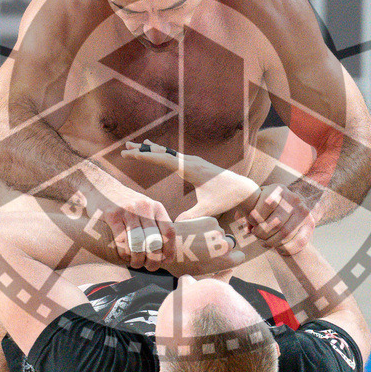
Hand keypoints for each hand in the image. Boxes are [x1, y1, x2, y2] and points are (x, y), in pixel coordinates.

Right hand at [71, 182, 175, 271]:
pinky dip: (124, 254)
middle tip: (150, 267)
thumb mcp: (144, 208)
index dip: (169, 250)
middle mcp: (144, 207)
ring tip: (136, 264)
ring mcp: (128, 210)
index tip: (166, 262)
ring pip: (138, 244)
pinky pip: (122, 241)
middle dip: (153, 260)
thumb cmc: (125, 204)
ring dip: (138, 260)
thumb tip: (164, 252)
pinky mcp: (112, 215)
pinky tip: (124, 256)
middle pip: (154, 241)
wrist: (102, 186)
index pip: (169, 232)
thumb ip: (154, 224)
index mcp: (156, 207)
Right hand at [121, 140, 259, 220]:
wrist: (245, 190)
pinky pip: (174, 156)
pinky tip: (157, 151)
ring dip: (152, 150)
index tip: (129, 154)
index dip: (145, 157)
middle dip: (144, 150)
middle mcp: (191, 161)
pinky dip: (162, 153)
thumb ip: (192, 217)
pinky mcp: (196, 165)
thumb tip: (176, 225)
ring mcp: (194, 162)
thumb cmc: (228, 198)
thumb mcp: (210, 208)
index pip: (163, 159)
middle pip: (163, 152)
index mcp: (191, 168)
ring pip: (168, 152)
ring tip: (137, 146)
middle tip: (125, 148)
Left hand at [172, 216, 244, 275]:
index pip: (239, 257)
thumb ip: (217, 272)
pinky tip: (193, 233)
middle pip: (229, 245)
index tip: (220, 257)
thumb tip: (227, 270)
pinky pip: (212, 225)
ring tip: (195, 241)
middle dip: (220, 246)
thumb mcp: (200, 275)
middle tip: (204, 249)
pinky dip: (205, 227)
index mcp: (226, 260)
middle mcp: (225, 245)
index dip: (230, 257)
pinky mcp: (210, 220)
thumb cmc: (180, 264)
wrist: (166, 245)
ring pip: (219, 234)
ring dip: (212, 236)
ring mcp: (219, 231)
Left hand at [246, 183, 319, 254]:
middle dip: (262, 233)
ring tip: (264, 241)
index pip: (267, 202)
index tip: (252, 223)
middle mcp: (293, 198)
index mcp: (278, 189)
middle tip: (257, 235)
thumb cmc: (267, 210)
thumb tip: (241, 222)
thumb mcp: (256, 205)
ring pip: (285, 233)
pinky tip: (277, 247)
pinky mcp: (310, 224)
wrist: (291, 214)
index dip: (255, 217)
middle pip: (276, 221)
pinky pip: (297, 242)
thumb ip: (246, 211)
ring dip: (271, 242)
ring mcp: (304, 211)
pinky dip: (284, 248)